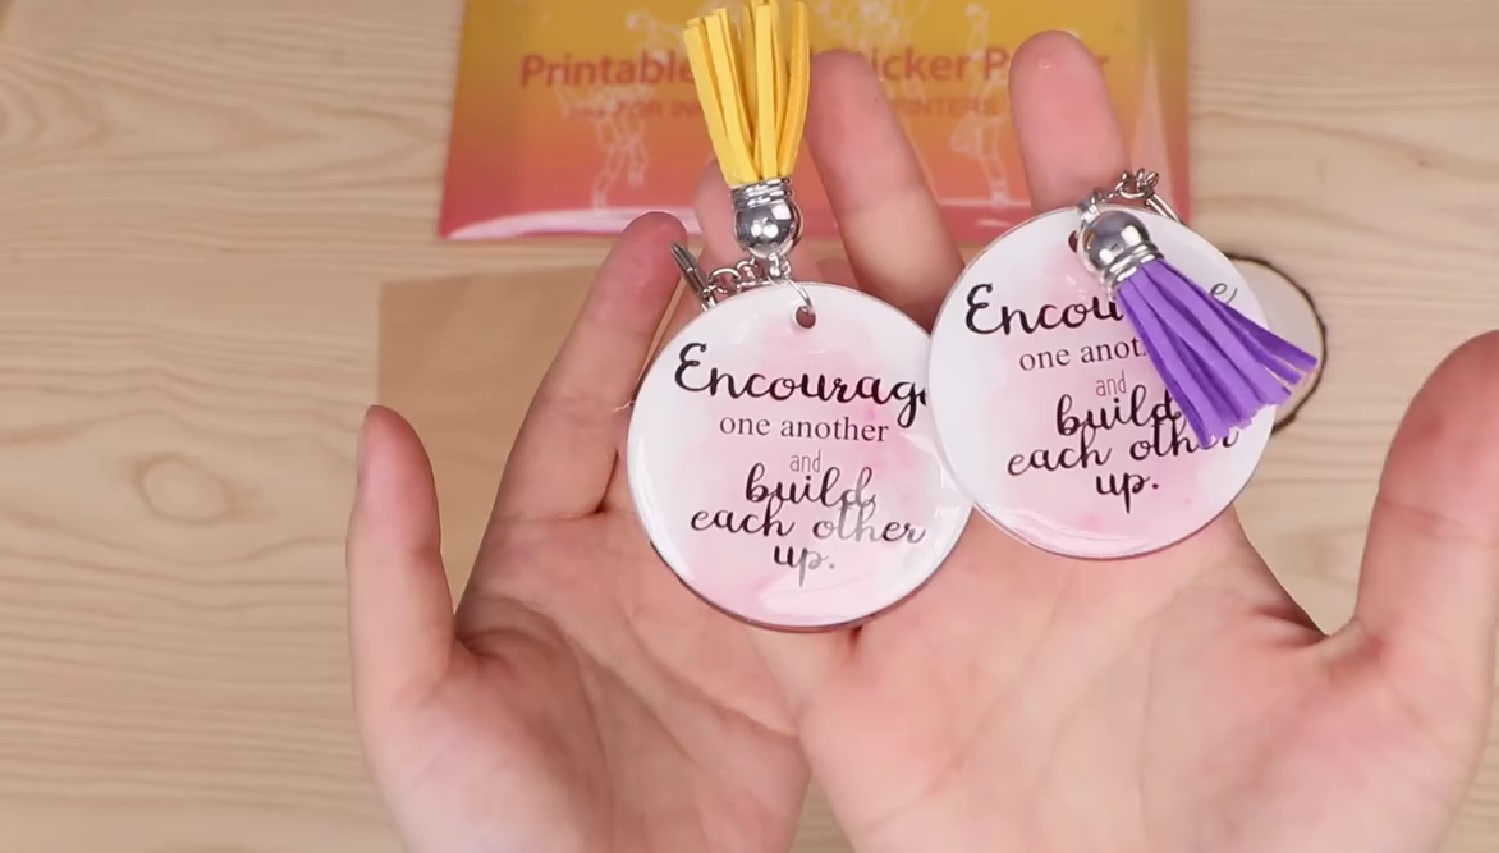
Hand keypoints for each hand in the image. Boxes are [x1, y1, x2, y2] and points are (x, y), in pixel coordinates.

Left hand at [346, 216, 805, 851]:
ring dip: (810, 410)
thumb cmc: (482, 832)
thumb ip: (393, 563)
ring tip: (867, 331)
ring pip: (769, 482)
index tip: (660, 239)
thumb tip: (378, 423)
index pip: (587, 407)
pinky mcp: (785, 669)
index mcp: (547, 550)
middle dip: (733, 339)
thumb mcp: (411, 695)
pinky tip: (910, 457)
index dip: (620, 321)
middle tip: (791, 254)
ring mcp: (717, 611)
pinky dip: (866, 518)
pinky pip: (828, 574)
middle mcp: (638, 563)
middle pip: (692, 425)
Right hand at [738, 34, 1498, 852]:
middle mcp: (1020, 523)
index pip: (1106, 311)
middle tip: (847, 89)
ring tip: (740, 201)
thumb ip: (1438, 541)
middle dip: (892, 197)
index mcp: (1143, 503)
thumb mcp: (1387, 707)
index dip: (1081, 188)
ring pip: (842, 417)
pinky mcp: (844, 674)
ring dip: (791, 309)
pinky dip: (721, 485)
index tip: (1054, 78)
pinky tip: (684, 386)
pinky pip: (767, 563)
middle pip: (943, 328)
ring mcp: (924, 591)